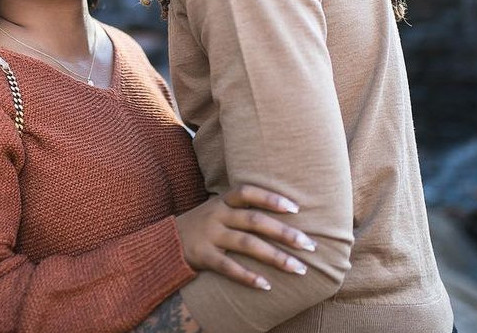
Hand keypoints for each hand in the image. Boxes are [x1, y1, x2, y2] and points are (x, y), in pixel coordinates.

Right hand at [175, 184, 315, 289]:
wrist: (166, 242)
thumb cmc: (204, 225)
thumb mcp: (219, 210)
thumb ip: (243, 209)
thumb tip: (283, 211)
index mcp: (223, 202)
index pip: (248, 192)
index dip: (270, 198)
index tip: (295, 208)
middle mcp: (217, 215)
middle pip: (254, 221)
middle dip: (284, 233)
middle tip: (309, 244)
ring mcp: (210, 235)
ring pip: (246, 244)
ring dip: (275, 257)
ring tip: (298, 268)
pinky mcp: (202, 256)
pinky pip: (227, 267)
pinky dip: (247, 276)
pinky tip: (266, 285)